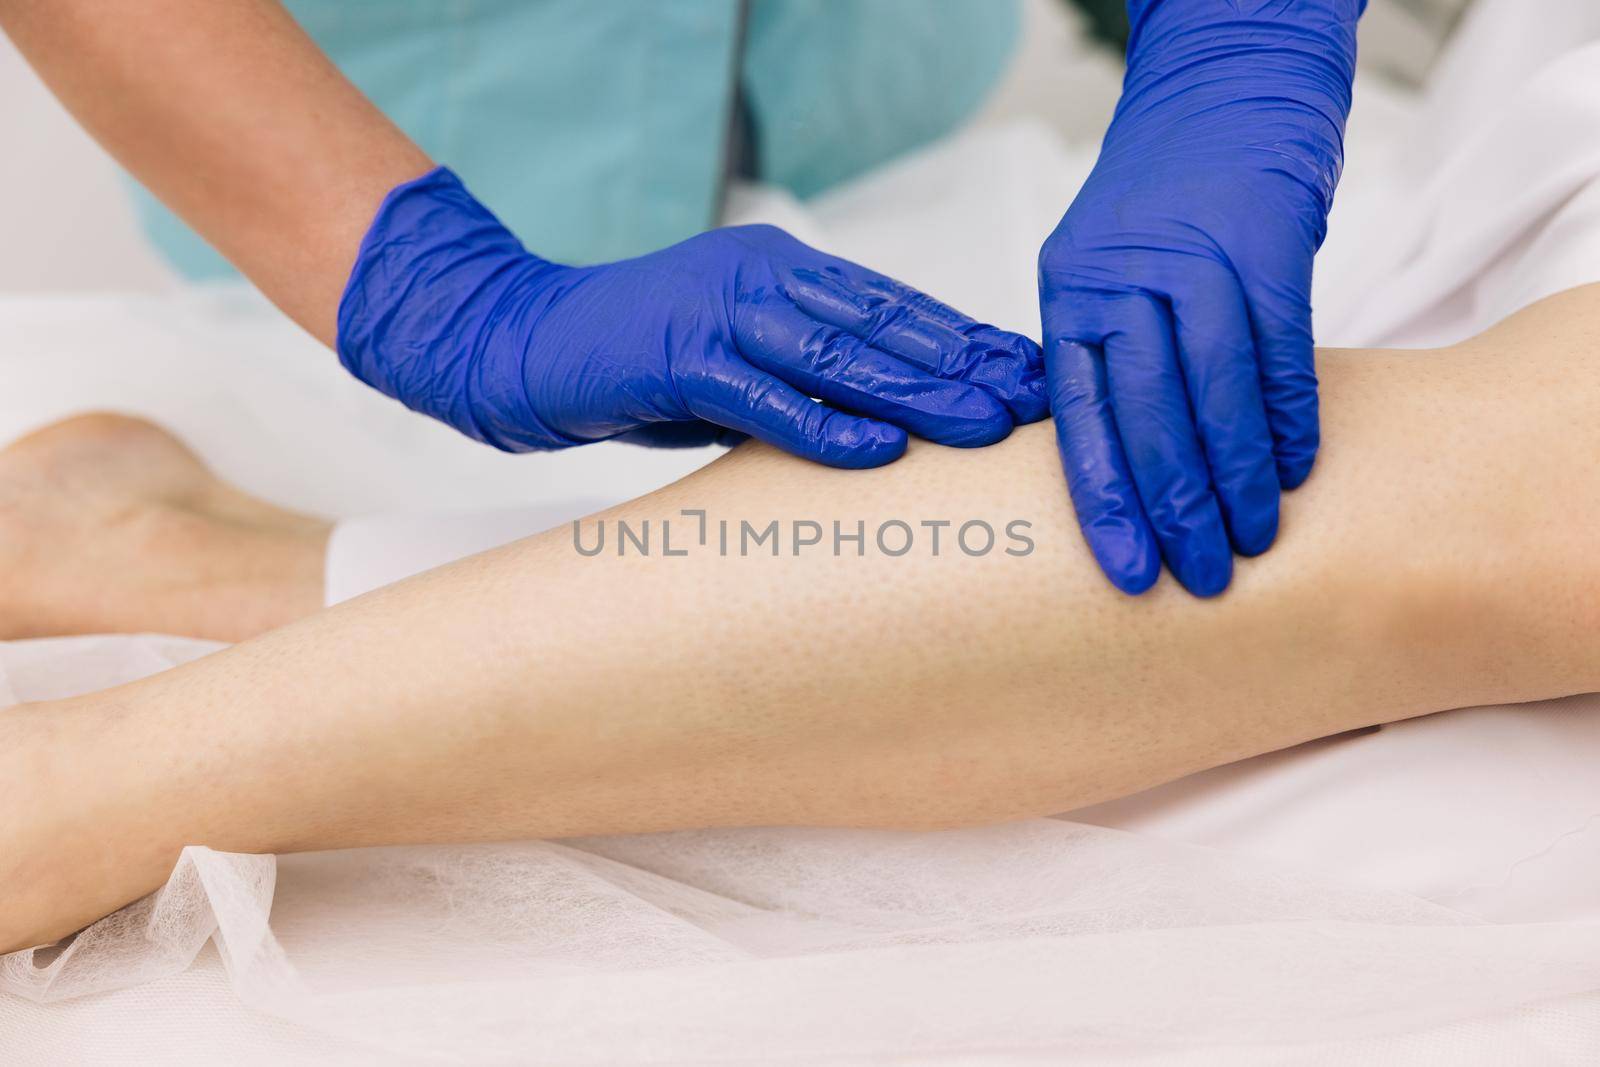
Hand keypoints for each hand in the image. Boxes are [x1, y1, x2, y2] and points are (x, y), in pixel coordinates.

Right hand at [338, 169, 1045, 466]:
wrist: (523, 342)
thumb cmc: (637, 361)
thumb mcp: (738, 363)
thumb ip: (802, 378)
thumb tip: (876, 426)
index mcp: (785, 272)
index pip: (894, 308)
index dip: (965, 341)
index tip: (1031, 376)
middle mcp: (764, 277)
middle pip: (884, 324)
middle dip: (965, 364)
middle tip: (1037, 401)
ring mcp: (720, 311)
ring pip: (838, 352)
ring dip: (916, 391)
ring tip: (984, 425)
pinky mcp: (676, 354)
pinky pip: (762, 393)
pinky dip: (820, 423)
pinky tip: (876, 450)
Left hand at [1039, 2, 1360, 595]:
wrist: (1225, 86)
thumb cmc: (1163, 197)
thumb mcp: (1103, 268)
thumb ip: (1105, 356)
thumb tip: (1123, 469)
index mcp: (1069, 293)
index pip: (1078, 417)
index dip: (1103, 501)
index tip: (1128, 571)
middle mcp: (1123, 278)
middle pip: (1147, 414)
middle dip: (1177, 507)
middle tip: (1202, 575)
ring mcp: (1195, 259)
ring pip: (1215, 392)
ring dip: (1240, 476)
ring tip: (1254, 537)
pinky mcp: (1265, 244)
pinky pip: (1280, 351)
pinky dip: (1290, 417)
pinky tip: (1295, 469)